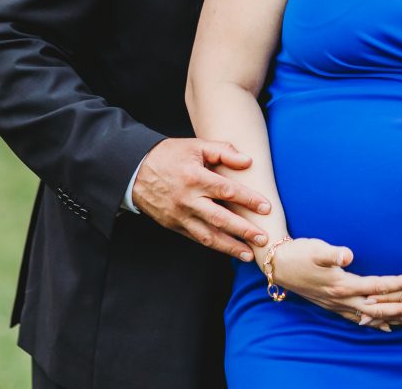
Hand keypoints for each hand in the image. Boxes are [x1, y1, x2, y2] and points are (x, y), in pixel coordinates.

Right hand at [132, 138, 270, 258]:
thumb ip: (223, 151)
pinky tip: (227, 249)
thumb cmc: (170, 155)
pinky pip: (196, 238)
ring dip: (230, 247)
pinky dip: (213, 245)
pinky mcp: (173, 225)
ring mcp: (179, 215)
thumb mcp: (196, 145)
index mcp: (194, 177)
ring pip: (208, 235)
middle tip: (263, 239)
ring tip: (249, 254)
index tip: (266, 208)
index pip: (227, 191)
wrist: (136, 170)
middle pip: (220, 219)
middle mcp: (187, 200)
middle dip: (243, 230)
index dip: (248, 199)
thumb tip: (248, 161)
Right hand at [270, 238, 401, 331]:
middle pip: (378, 307)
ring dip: (391, 317)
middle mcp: (342, 298)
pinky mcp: (332, 304)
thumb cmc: (299, 252)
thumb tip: (347, 254)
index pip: (377, 285)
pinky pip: (358, 318)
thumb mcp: (315, 248)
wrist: (278, 264)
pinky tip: (382, 326)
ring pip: (370, 316)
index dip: (398, 283)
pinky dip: (373, 323)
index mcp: (342, 284)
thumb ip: (333, 253)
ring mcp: (337, 304)